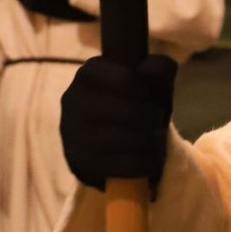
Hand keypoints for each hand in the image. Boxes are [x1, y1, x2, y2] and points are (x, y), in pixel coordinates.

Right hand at [59, 54, 177, 193]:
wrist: (115, 144)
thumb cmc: (135, 104)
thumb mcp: (150, 84)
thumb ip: (158, 70)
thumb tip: (153, 65)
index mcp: (89, 73)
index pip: (124, 80)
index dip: (145, 90)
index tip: (148, 95)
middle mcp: (73, 101)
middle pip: (125, 111)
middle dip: (151, 117)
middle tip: (157, 119)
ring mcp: (73, 134)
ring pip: (122, 140)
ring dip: (149, 141)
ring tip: (156, 138)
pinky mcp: (79, 163)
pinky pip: (119, 166)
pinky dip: (142, 163)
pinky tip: (149, 158)